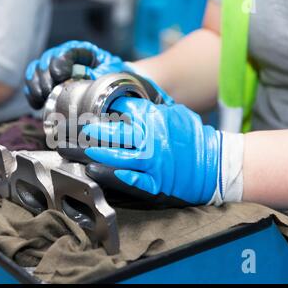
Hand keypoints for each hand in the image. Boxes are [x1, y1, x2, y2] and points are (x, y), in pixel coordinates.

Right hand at [24, 40, 131, 108]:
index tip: (60, 77)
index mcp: (82, 51)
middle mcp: (64, 56)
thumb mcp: (112, 73)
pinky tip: (38, 104)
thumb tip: (89, 78)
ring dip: (36, 85)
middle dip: (45, 76)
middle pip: (46, 60)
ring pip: (35, 70)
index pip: (66, 52)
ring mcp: (53, 69)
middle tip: (50, 91)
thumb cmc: (111, 77)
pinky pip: (31, 85)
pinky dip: (31, 94)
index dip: (59, 63)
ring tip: (44, 98)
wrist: (110, 88)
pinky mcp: (45, 82)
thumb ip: (103, 73)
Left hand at [81, 97, 221, 205]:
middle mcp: (151, 138)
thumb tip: (129, 106)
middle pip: (113, 132)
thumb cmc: (195, 138)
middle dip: (90, 131)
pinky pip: (132, 179)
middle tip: (72, 132)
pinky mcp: (156, 182)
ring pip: (117, 156)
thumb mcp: (175, 113)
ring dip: (94, 154)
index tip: (87, 112)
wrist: (216, 163)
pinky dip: (114, 176)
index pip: (123, 109)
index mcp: (155, 119)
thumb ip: (152, 110)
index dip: (103, 110)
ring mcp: (153, 162)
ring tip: (75, 152)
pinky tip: (96, 172)